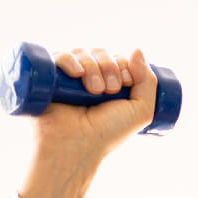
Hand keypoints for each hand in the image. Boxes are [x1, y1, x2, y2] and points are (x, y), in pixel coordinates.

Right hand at [33, 48, 156, 159]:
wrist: (76, 147)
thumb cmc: (107, 134)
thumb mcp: (140, 111)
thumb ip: (148, 82)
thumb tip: (136, 50)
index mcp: (109, 83)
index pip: (117, 57)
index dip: (124, 65)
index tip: (126, 83)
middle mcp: (89, 78)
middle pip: (101, 53)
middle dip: (110, 67)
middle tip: (109, 90)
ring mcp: (68, 77)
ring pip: (82, 53)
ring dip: (94, 67)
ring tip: (94, 91)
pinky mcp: (50, 78)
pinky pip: (60, 56)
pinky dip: (69, 60)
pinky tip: (77, 74)